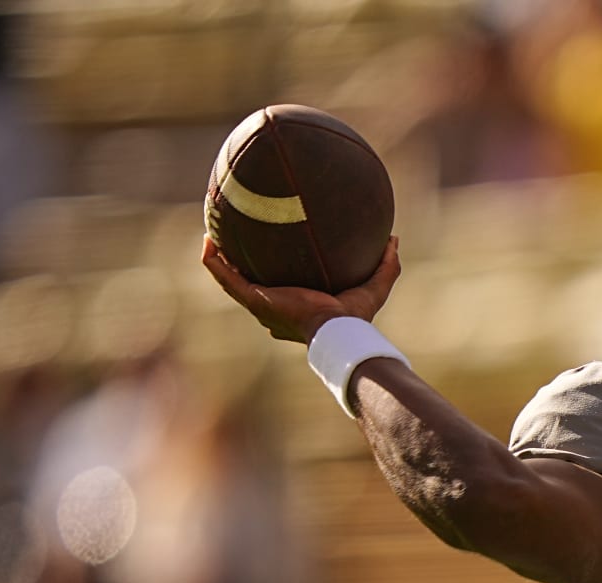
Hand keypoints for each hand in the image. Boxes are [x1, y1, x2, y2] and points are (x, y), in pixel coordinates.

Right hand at [200, 235, 400, 343]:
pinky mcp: (253, 299)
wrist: (337, 330)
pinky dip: (213, 260)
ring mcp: (259, 304)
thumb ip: (386, 266)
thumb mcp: (374, 287)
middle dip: (236, 261)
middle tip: (231, 236)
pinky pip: (225, 277)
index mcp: (294, 306)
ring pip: (229, 279)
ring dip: (217, 258)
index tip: (266, 250)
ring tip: (211, 232)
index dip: (267, 272)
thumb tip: (394, 239)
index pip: (276, 289)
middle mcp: (271, 307)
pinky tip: (207, 240)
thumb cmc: (354, 318)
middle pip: (247, 282)